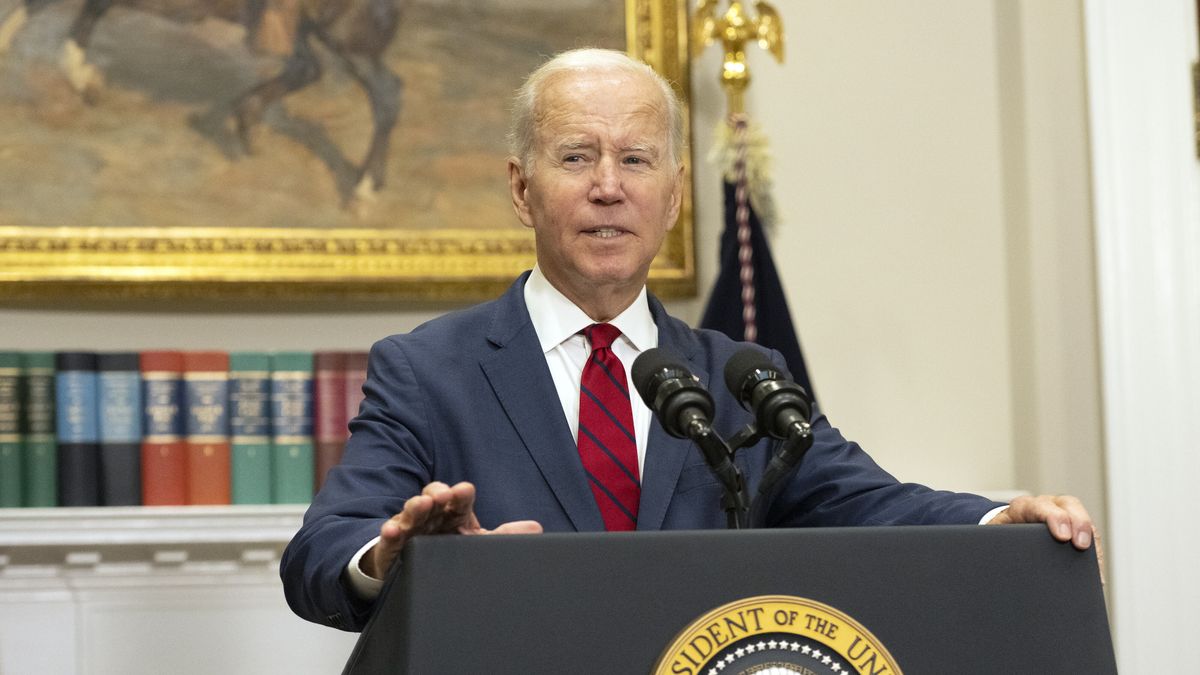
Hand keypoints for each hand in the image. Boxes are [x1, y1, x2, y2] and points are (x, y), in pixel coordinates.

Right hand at [361, 481, 541, 579]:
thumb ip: (505, 538)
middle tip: (443, 495)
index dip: (460, 494)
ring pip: (411, 514)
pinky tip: (392, 530)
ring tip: (421, 505)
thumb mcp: (479, 546)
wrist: (422, 577)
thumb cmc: (451, 553)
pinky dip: (389, 533)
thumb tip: (536, 528)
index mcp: (454, 514)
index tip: (465, 490)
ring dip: (415, 507)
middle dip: (437, 494)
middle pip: (433, 499)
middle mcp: (432, 518)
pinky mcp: (392, 548)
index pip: (458, 499)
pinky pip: (389, 540)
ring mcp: (411, 531)